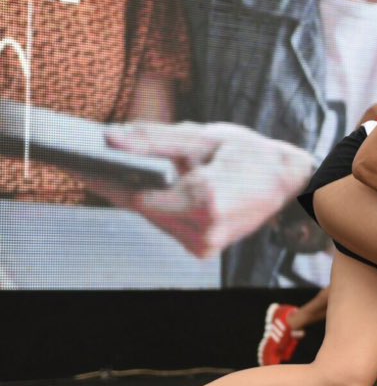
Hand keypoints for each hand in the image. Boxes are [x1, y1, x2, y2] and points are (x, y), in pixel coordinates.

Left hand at [87, 121, 314, 257]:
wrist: (290, 184)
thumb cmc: (253, 156)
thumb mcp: (205, 136)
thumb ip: (155, 138)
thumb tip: (110, 138)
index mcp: (205, 199)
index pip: (134, 194)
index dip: (104, 176)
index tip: (76, 160)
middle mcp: (203, 229)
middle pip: (140, 206)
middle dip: (124, 181)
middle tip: (105, 155)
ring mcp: (204, 244)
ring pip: (151, 216)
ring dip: (143, 193)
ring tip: (141, 167)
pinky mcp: (202, 248)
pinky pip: (166, 224)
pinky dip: (160, 204)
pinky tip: (163, 185)